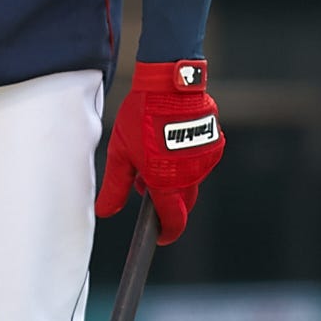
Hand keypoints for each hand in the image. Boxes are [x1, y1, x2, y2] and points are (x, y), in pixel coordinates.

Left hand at [95, 59, 224, 244]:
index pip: (173, 220)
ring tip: (153, 155)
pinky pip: (201, 162)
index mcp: (167, 181)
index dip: (167, 232)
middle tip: (144, 184)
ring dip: (175, 178)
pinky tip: (169, 142)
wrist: (170, 83)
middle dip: (166, 202)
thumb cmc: (142, 116)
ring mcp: (206, 160)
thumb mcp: (121, 151)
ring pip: (191, 181)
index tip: (159, 236)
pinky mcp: (215, 144)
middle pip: (183, 203)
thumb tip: (104, 212)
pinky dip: (186, 161)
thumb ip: (115, 185)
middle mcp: (192, 175)